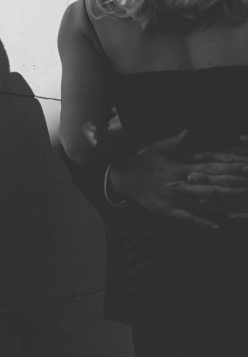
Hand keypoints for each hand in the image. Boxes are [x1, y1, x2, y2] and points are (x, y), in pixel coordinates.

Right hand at [110, 131, 247, 228]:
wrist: (120, 177)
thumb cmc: (140, 161)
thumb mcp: (156, 147)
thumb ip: (175, 141)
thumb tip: (189, 131)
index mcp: (179, 167)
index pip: (210, 168)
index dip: (229, 168)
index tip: (246, 167)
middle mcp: (179, 183)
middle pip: (211, 187)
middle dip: (233, 188)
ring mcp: (173, 198)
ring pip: (203, 203)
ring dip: (224, 205)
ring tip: (243, 208)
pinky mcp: (166, 210)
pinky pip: (187, 218)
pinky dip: (202, 222)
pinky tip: (217, 225)